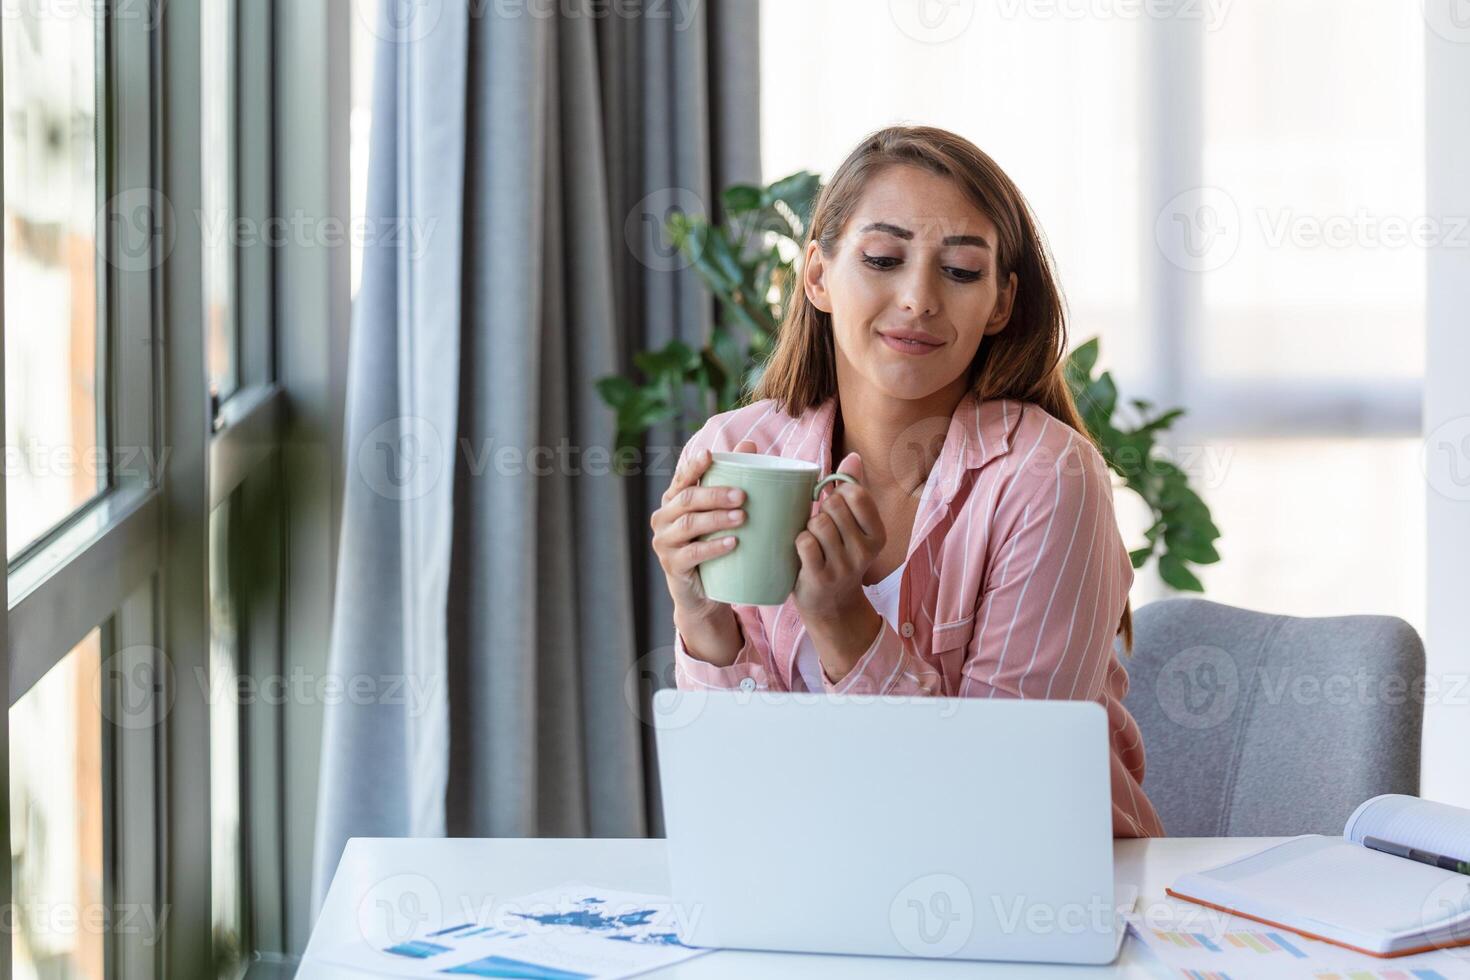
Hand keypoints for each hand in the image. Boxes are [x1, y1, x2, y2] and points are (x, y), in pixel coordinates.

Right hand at [651, 438, 758, 620]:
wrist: (703, 593)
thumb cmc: (714, 545)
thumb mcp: (722, 514)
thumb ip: (733, 480)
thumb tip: (750, 444)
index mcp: (674, 500)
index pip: (682, 478)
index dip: (694, 466)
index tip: (710, 455)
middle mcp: (663, 517)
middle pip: (687, 499)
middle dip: (714, 494)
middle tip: (742, 496)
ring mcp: (664, 542)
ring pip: (689, 524)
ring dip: (716, 519)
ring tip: (742, 518)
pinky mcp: (672, 565)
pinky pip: (692, 554)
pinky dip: (713, 547)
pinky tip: (732, 544)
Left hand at [791, 452, 886, 624]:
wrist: (832, 605)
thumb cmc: (839, 555)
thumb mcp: (854, 526)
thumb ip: (854, 490)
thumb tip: (853, 456)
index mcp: (877, 535)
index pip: (856, 494)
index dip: (838, 493)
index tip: (834, 505)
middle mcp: (865, 551)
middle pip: (833, 506)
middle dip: (821, 510)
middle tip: (821, 526)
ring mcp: (843, 566)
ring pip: (817, 523)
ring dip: (808, 527)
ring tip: (812, 539)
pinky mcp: (821, 578)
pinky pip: (804, 543)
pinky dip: (799, 542)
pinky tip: (803, 551)